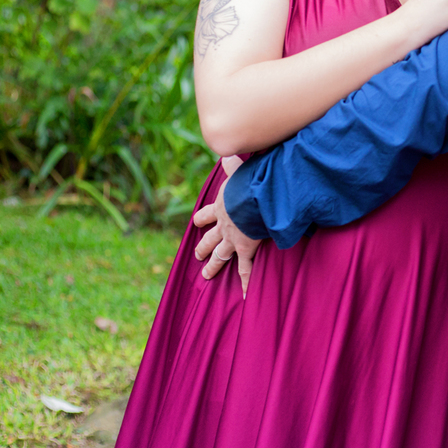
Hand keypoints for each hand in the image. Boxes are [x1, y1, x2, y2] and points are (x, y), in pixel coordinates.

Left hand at [193, 157, 260, 297]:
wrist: (250, 197)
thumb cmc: (247, 181)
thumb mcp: (238, 170)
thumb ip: (234, 163)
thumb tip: (227, 150)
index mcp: (222, 206)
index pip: (208, 214)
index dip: (202, 218)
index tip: (196, 221)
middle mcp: (224, 225)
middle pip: (209, 239)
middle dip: (203, 246)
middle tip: (197, 254)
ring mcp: (233, 239)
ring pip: (220, 256)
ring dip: (214, 265)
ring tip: (206, 274)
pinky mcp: (245, 249)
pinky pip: (245, 270)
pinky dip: (245, 283)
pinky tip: (242, 296)